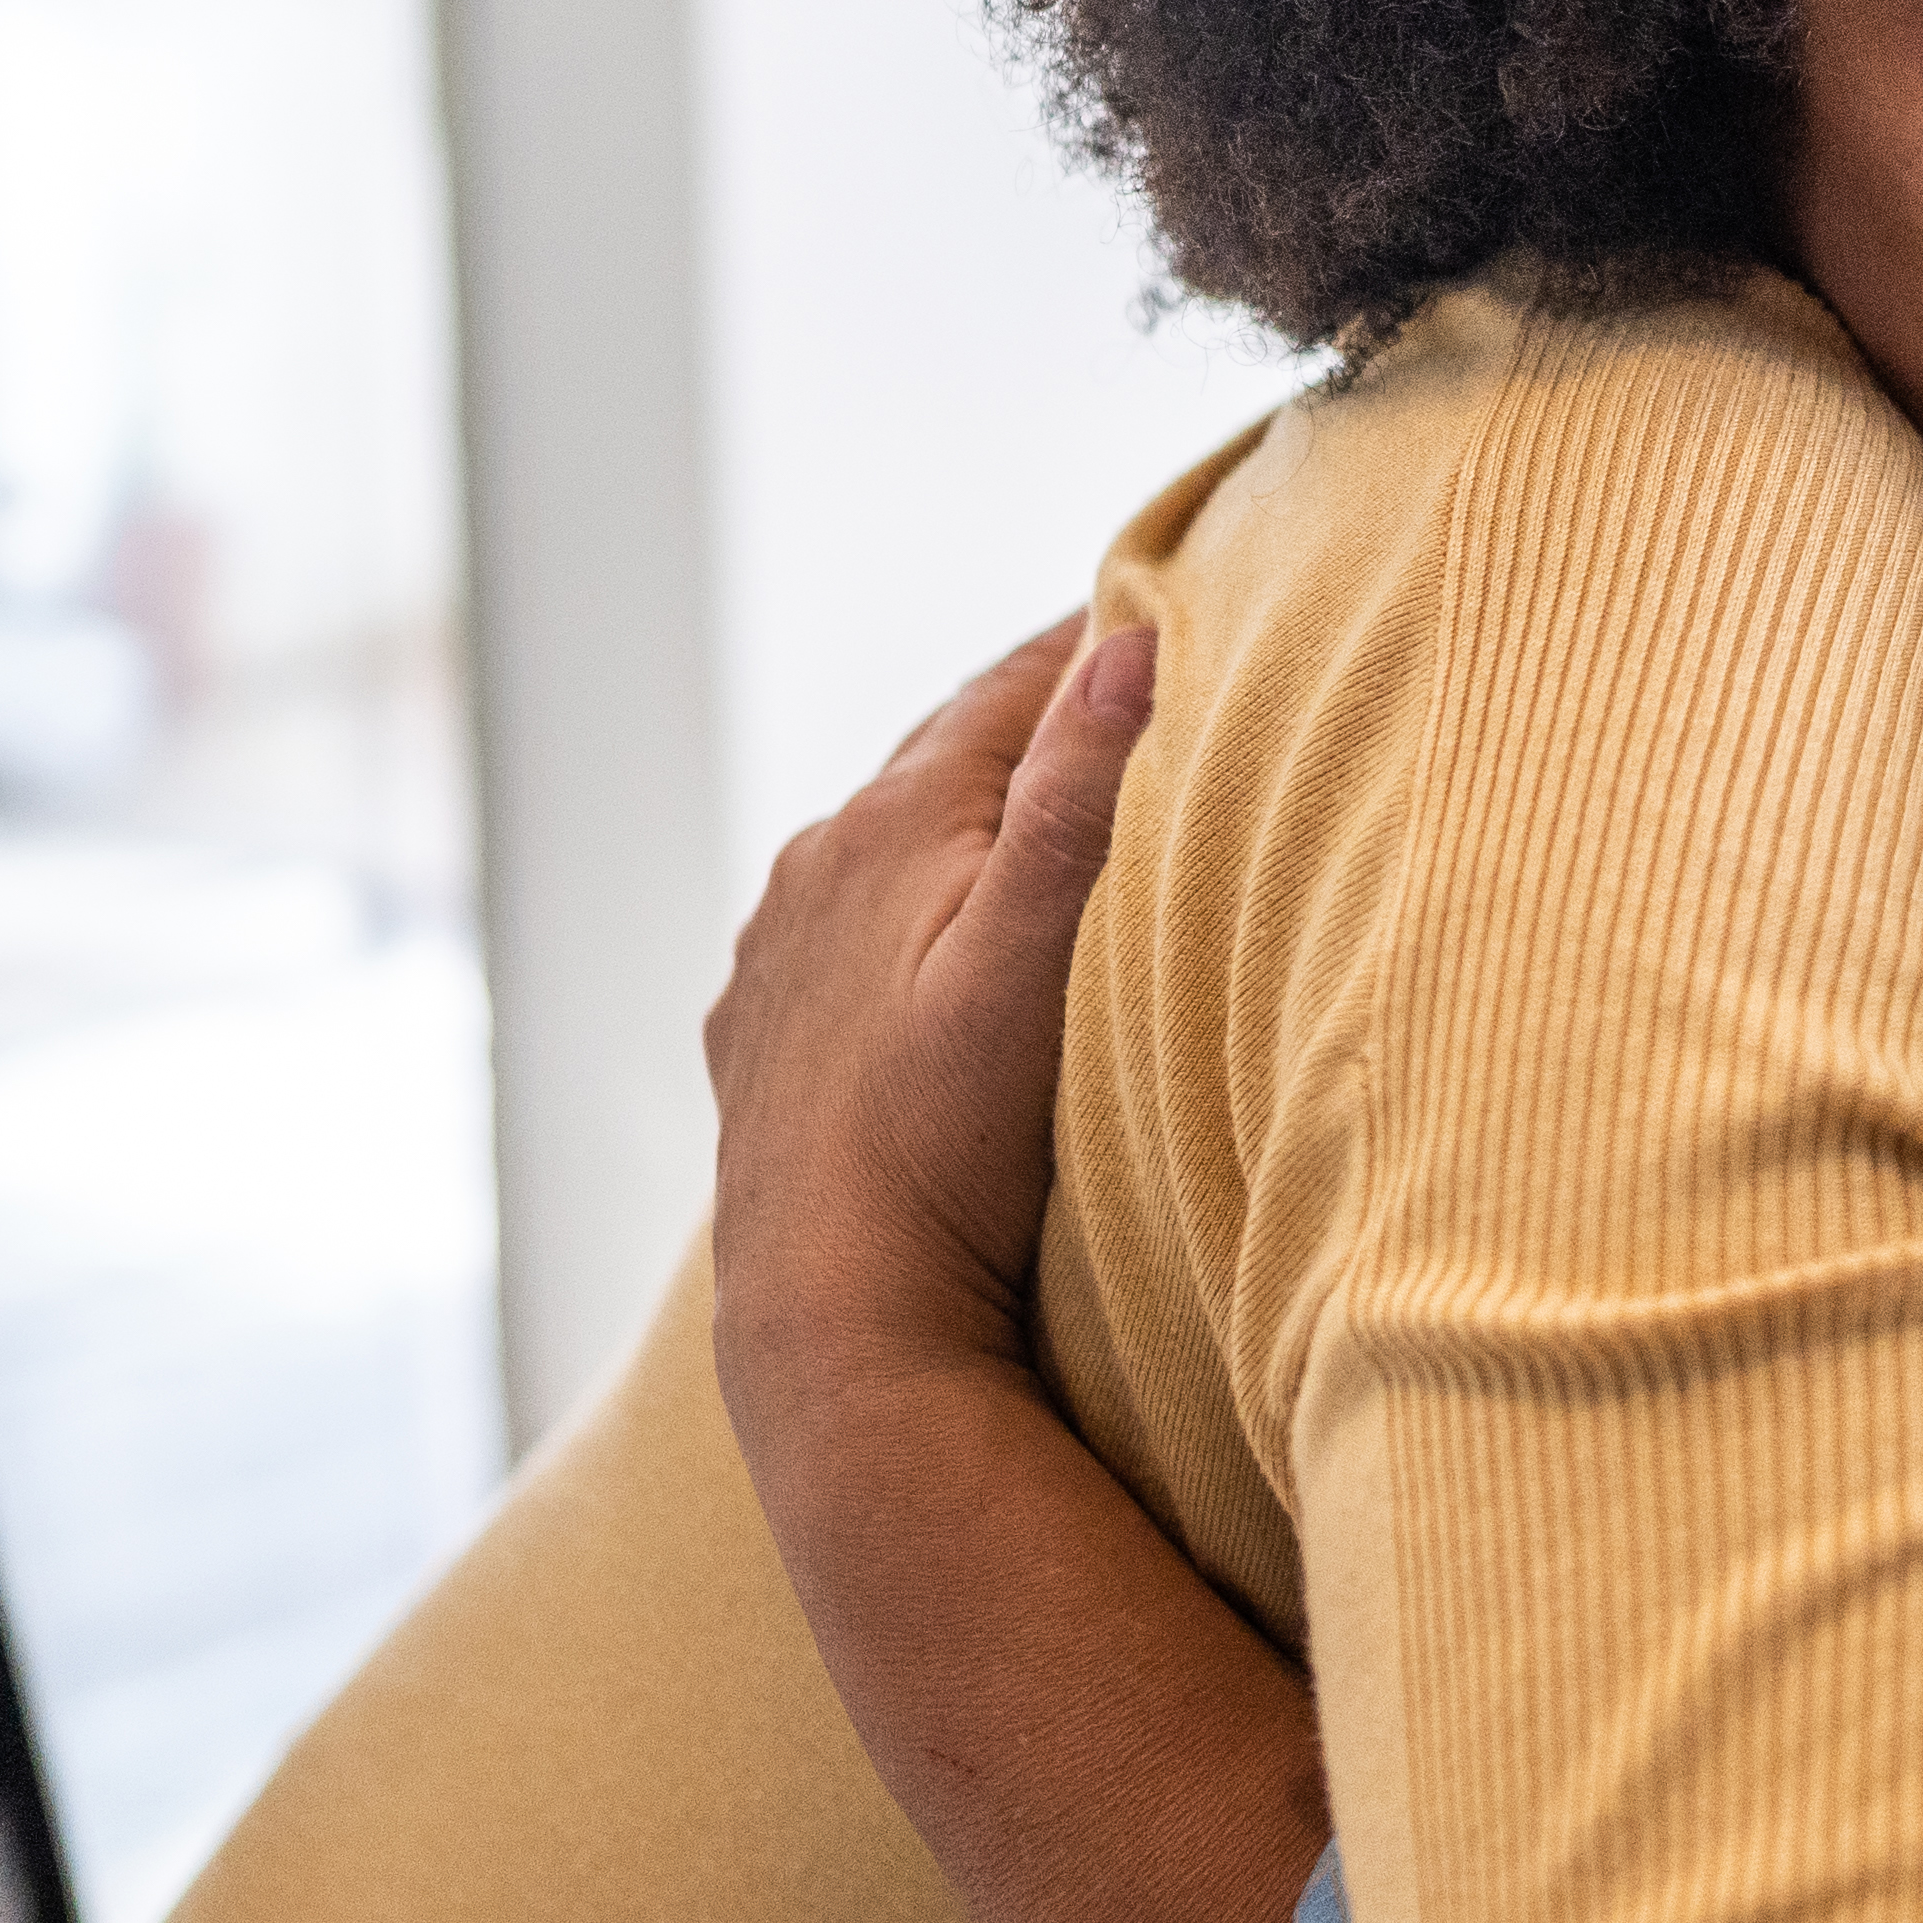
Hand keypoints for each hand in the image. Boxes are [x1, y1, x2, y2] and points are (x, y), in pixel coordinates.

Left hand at [709, 614, 1154, 1440]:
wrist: (835, 1319)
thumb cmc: (950, 1148)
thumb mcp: (1035, 963)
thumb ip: (1079, 802)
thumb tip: (1128, 644)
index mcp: (891, 822)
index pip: (1012, 689)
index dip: (1094, 644)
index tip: (1165, 603)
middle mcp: (814, 865)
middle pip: (943, 757)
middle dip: (1031, 725)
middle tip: (1124, 693)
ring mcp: (777, 954)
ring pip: (884, 845)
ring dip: (958, 821)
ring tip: (1040, 819)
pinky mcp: (757, 1033)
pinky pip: (836, 933)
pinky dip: (895, 911)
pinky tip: (924, 948)